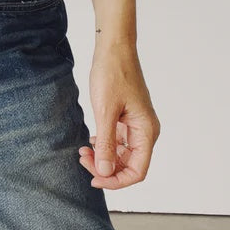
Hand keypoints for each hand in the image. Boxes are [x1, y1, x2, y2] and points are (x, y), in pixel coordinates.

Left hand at [77, 40, 160, 188]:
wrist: (113, 48)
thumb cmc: (112, 74)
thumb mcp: (105, 111)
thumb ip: (107, 144)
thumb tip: (106, 172)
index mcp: (146, 131)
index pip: (138, 171)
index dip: (117, 181)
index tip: (94, 178)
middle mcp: (145, 131)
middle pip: (129, 165)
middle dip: (106, 168)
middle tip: (82, 158)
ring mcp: (136, 125)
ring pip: (122, 155)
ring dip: (104, 158)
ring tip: (83, 150)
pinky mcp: (126, 119)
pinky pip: (118, 142)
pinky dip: (104, 146)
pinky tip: (91, 142)